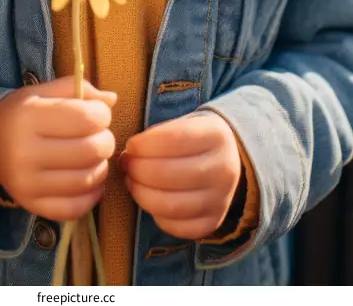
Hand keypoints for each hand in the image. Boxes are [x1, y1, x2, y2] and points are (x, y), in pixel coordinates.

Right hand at [0, 76, 116, 221]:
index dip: (102, 114)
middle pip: (90, 151)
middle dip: (105, 141)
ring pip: (87, 180)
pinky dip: (92, 195)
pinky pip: (75, 208)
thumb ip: (79, 89)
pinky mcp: (32, 207)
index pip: (85, 118)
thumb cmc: (24, 113)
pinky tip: (90, 180)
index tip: (99, 113)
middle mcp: (25, 153)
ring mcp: (27, 185)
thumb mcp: (45, 91)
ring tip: (94, 156)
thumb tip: (112, 99)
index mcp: (28, 117)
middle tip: (99, 136)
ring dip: (101, 167)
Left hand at [121, 111, 241, 239]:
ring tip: (132, 182)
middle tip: (127, 165)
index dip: (144, 145)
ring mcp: (221, 200)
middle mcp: (224, 169)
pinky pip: (178, 227)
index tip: (131, 146)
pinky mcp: (214, 222)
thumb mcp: (181, 125)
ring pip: (171, 206)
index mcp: (216, 136)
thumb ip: (155, 137)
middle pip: (169, 175)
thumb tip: (126, 158)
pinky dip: (156, 216)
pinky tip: (150, 201)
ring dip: (142, 194)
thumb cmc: (192, 139)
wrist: (225, 158)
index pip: (174, 140)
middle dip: (138, 170)